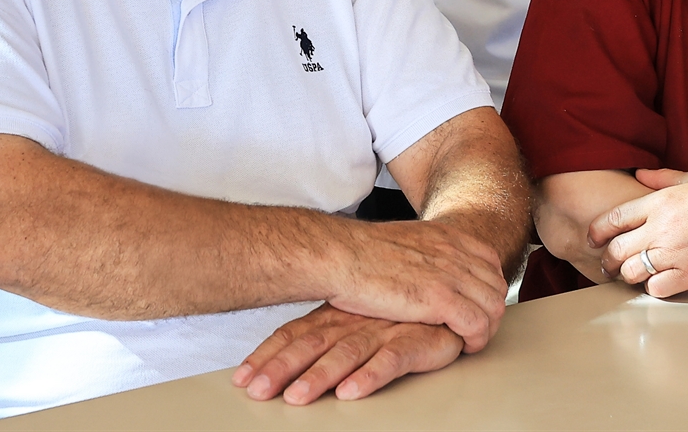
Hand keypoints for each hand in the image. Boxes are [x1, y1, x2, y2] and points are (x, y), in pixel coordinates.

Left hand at [234, 304, 464, 403]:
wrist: (444, 290)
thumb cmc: (393, 310)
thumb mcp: (350, 317)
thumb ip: (316, 334)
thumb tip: (274, 361)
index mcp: (334, 315)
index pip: (293, 334)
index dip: (267, 356)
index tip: (243, 378)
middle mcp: (353, 321)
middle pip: (311, 345)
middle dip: (282, 369)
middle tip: (259, 390)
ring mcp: (383, 329)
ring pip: (345, 354)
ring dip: (319, 376)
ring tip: (298, 397)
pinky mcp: (414, 340)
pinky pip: (390, 360)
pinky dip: (369, 375)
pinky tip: (352, 391)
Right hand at [324, 218, 507, 349]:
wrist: (340, 255)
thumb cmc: (360, 252)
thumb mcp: (404, 240)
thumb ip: (424, 250)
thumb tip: (425, 264)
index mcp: (446, 235)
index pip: (489, 261)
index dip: (486, 285)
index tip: (475, 303)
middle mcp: (454, 251)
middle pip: (495, 285)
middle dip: (490, 310)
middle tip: (474, 328)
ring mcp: (450, 274)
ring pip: (493, 306)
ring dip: (487, 328)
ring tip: (470, 340)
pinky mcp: (440, 299)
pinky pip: (478, 324)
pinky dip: (477, 339)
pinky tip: (463, 346)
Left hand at [590, 168, 687, 296]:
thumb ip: (662, 178)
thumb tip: (639, 174)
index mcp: (660, 202)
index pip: (613, 218)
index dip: (597, 231)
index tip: (593, 239)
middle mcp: (662, 227)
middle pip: (617, 249)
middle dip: (608, 259)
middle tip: (608, 264)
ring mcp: (676, 252)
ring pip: (632, 272)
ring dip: (628, 275)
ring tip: (630, 276)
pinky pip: (657, 289)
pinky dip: (654, 289)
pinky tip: (659, 284)